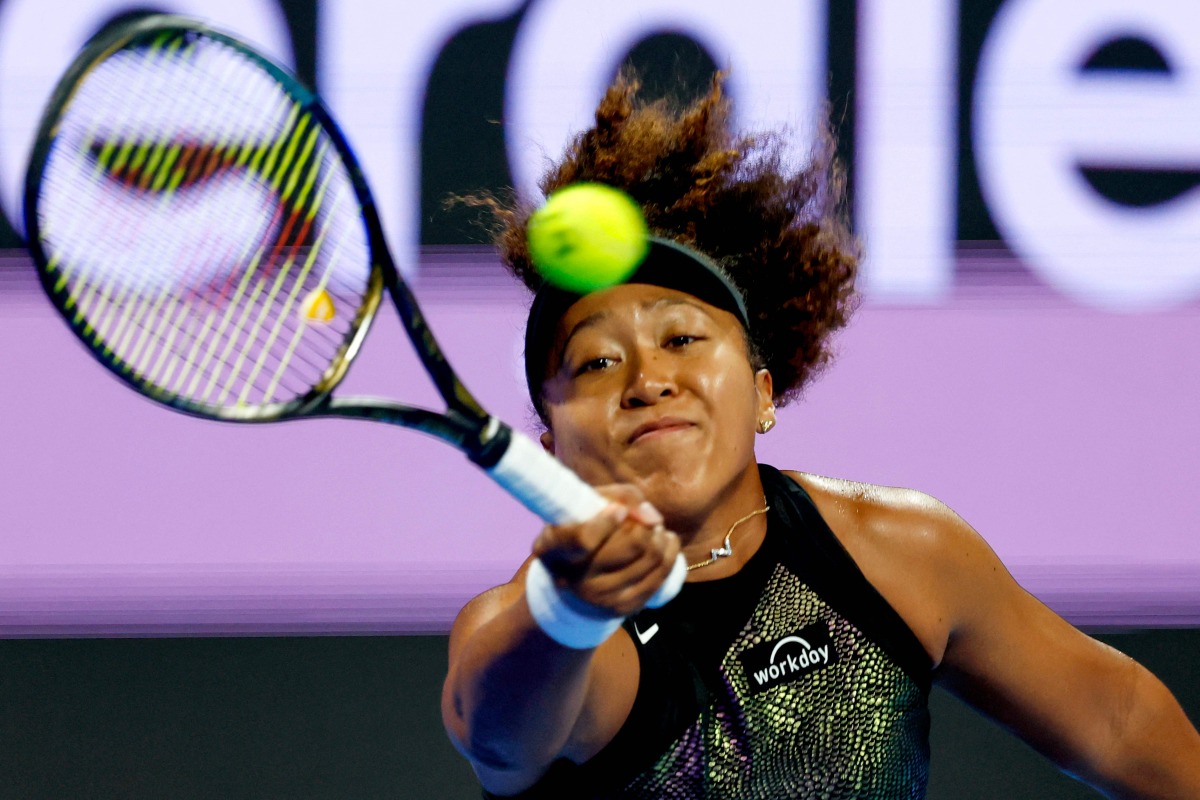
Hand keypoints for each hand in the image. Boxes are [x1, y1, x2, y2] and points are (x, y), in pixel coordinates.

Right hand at [531, 484, 681, 616]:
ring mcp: (600, 598)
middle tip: (646, 518)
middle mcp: (575, 579)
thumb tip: (652, 515)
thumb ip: (618, 498)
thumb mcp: (584, 508)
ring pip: (652, 558)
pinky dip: (670, 553)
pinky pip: (660, 577)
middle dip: (646, 525)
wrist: (573, 589)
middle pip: (632, 545)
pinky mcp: (624, 608)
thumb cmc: (581, 533)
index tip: (619, 510)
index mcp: (555, 549)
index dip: (608, 521)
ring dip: (661, 537)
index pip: (585, 539)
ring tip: (656, 529)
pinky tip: (666, 542)